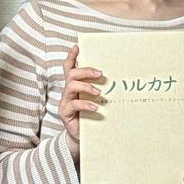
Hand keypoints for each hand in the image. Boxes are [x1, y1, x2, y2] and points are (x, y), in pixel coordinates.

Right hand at [56, 45, 105, 160]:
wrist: (82, 137)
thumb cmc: (90, 116)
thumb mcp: (95, 101)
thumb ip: (100, 90)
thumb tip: (118, 79)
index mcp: (74, 85)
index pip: (70, 68)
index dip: (72, 57)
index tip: (77, 47)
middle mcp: (68, 91)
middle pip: (71, 74)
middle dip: (85, 71)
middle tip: (100, 73)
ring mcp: (65, 102)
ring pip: (70, 87)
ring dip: (86, 87)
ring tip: (98, 93)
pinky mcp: (65, 113)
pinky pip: (73, 105)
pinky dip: (85, 104)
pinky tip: (95, 108)